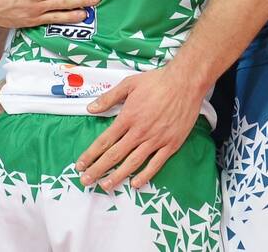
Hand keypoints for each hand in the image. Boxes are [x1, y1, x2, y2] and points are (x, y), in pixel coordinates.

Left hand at [74, 66, 203, 190]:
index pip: (104, 140)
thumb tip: (91, 108)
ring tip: (105, 186)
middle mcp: (139, 131)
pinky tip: (136, 183)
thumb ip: (109, 97)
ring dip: (117, 176)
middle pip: (114, 155)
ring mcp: (156, 139)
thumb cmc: (158, 81)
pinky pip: (156, 164)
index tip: (81, 164)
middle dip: (98, 169)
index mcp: (128, 117)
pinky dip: (145, 175)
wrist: (186, 83)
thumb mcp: (129, 83)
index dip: (91, 154)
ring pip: (133, 163)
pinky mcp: (171, 144)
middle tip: (86, 181)